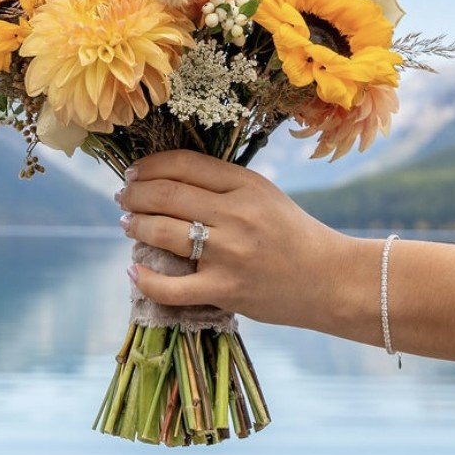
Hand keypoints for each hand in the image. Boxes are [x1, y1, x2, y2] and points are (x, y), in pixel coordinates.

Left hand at [117, 150, 376, 338]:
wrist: (330, 280)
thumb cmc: (293, 234)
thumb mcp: (264, 195)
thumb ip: (223, 185)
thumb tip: (168, 178)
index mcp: (246, 184)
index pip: (184, 164)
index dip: (150, 166)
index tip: (134, 173)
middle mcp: (236, 215)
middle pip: (167, 195)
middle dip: (134, 194)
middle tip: (123, 197)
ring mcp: (230, 254)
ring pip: (163, 233)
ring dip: (135, 226)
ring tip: (126, 224)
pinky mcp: (226, 291)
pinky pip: (172, 288)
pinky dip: (146, 279)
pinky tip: (134, 270)